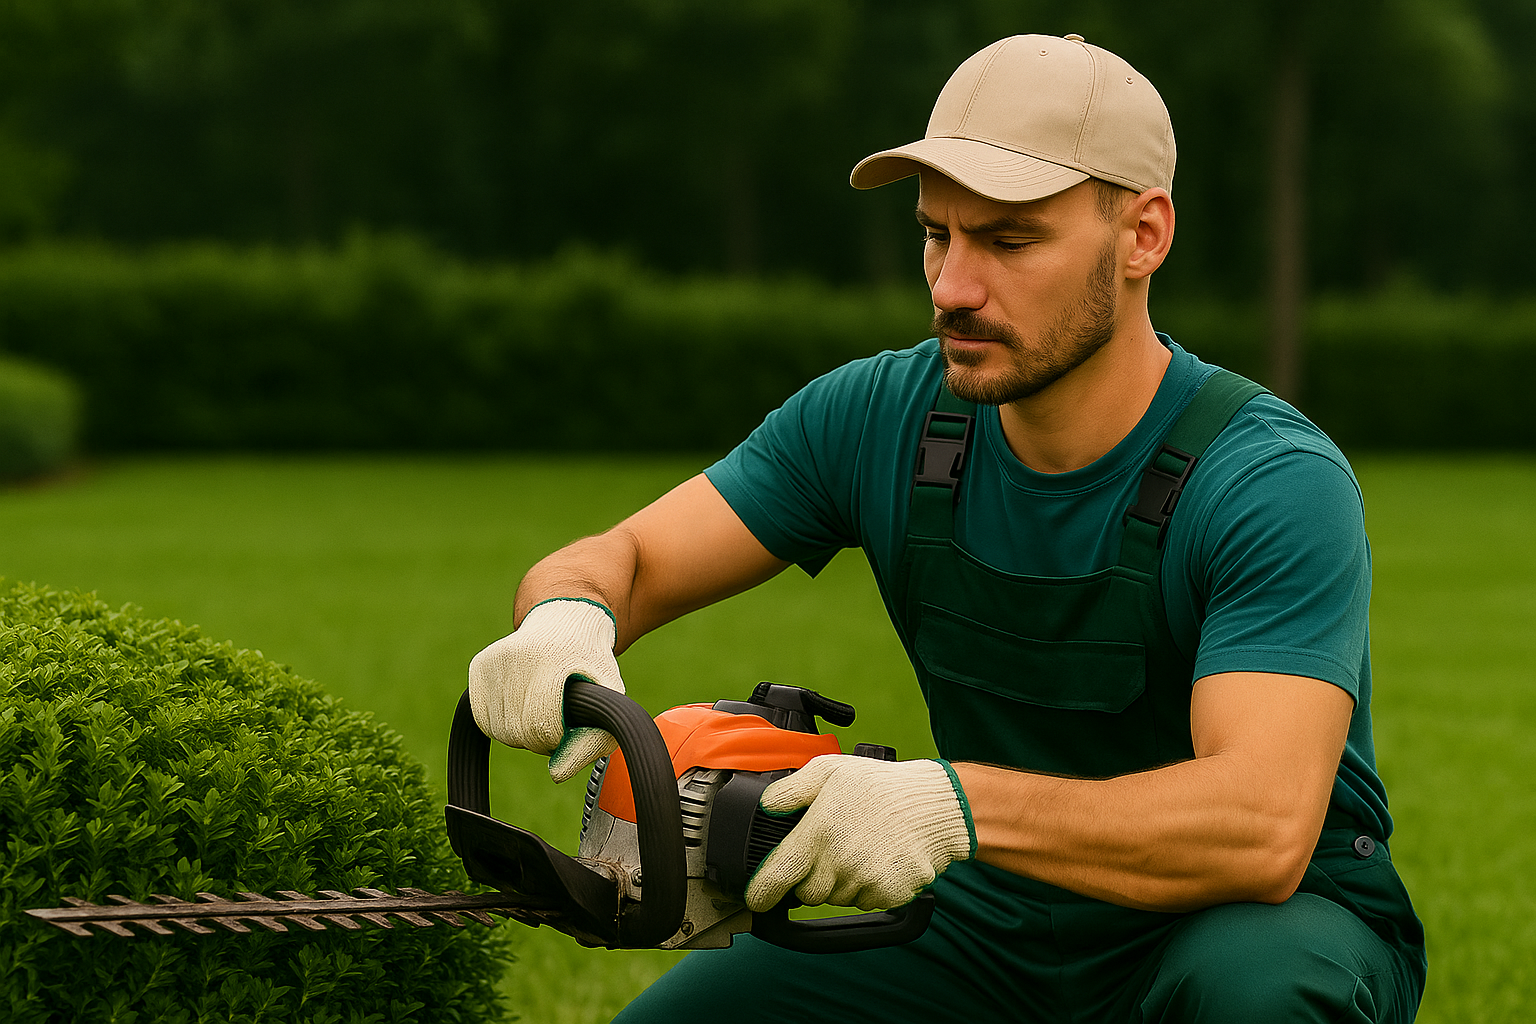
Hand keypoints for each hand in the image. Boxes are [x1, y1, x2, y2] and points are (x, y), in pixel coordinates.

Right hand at [467, 598, 623, 782]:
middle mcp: (516, 656)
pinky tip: (521, 706)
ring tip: (541, 711)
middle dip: (540, 738)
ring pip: (498, 729)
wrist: (566, 620)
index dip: (557, 737)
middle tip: (556, 721)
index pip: (542, 725)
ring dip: (521, 733)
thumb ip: (594, 740)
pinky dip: (501, 723)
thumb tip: (557, 775)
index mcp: (552, 660)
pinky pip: (481, 718)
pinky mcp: (479, 665)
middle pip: (518, 731)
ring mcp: (494, 660)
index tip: (569, 725)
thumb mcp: (609, 696)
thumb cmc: (591, 664)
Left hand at [744, 754, 974, 912]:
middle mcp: (839, 862)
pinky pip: (865, 902)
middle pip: (807, 893)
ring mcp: (865, 882)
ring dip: (839, 882)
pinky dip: (866, 887)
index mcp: (819, 833)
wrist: (936, 805)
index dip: (761, 893)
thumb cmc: (881, 785)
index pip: (778, 876)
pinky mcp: (888, 895)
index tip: (756, 900)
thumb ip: (792, 789)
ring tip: (858, 847)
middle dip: (810, 877)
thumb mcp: (829, 770)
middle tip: (830, 848)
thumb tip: (766, 805)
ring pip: (836, 898)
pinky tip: (877, 859)